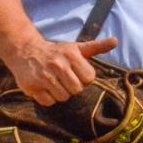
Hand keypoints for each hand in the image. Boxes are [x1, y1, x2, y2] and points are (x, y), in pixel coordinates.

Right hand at [1, 35, 118, 104]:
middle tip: (64, 79)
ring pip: (63, 97)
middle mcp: (58, 65)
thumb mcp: (77, 48)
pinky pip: (48, 102)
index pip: (89, 78)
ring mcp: (44, 76)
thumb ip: (97, 47)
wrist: (26, 51)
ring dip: (60, 93)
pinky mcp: (31, 86)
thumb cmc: (57, 52)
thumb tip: (116, 41)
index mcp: (72, 55)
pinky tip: (44, 88)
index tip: (76, 73)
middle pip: (76, 90)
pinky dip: (48, 98)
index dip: (84, 79)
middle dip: (72, 87)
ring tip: (54, 83)